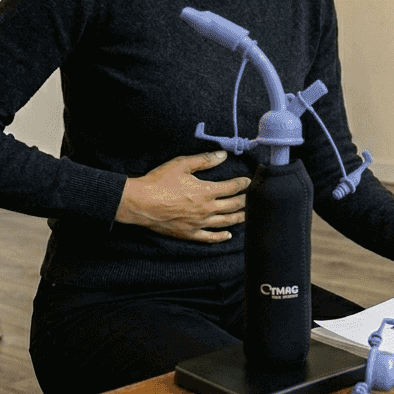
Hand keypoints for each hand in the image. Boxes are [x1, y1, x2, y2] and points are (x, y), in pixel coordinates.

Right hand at [116, 151, 248, 242]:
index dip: (242, 184)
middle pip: (232, 206)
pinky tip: (228, 235)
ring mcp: (199, 223)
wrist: (140, 203)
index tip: (248, 181)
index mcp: (206, 191)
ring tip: (247, 215)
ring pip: (225, 222)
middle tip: (252, 198)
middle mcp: (206, 209)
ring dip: (238, 218)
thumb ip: (204, 160)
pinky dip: (221, 237)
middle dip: (245, 201)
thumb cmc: (159, 182)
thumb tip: (223, 155)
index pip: (231, 188)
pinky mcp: (189, 234)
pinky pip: (209, 238)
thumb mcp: (182, 165)